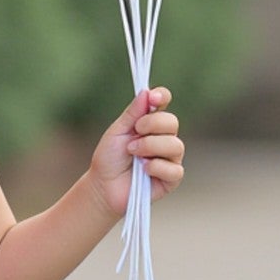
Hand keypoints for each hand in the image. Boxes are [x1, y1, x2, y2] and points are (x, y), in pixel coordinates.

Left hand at [89, 87, 184, 220]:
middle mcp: (164, 138)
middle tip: (134, 133)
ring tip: (133, 152)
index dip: (162, 97)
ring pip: (175, 145)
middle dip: (152, 125)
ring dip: (151, 146)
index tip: (153, 98)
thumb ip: (132, 114)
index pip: (163, 103)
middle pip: (172, 122)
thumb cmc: (109, 158)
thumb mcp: (116, 132)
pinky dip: (156, 167)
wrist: (103, 186)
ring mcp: (170, 158)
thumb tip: (146, 92)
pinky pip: (174, 169)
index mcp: (150, 123)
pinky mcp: (172, 178)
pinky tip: (143, 170)